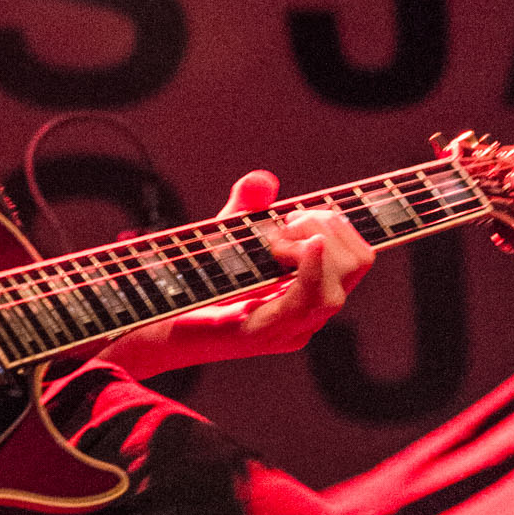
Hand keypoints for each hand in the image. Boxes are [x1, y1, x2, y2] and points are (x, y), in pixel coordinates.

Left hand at [107, 167, 375, 378]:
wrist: (154, 319)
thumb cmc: (195, 278)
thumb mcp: (227, 234)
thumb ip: (247, 206)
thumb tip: (263, 181)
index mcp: (310, 290)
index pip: (359, 256)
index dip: (340, 223)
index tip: (301, 213)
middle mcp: (308, 314)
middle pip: (357, 264)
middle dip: (327, 227)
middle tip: (283, 225)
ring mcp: (290, 328)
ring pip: (337, 288)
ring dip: (312, 245)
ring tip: (276, 238)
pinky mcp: (264, 334)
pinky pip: (307, 304)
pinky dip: (311, 270)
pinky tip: (303, 246)